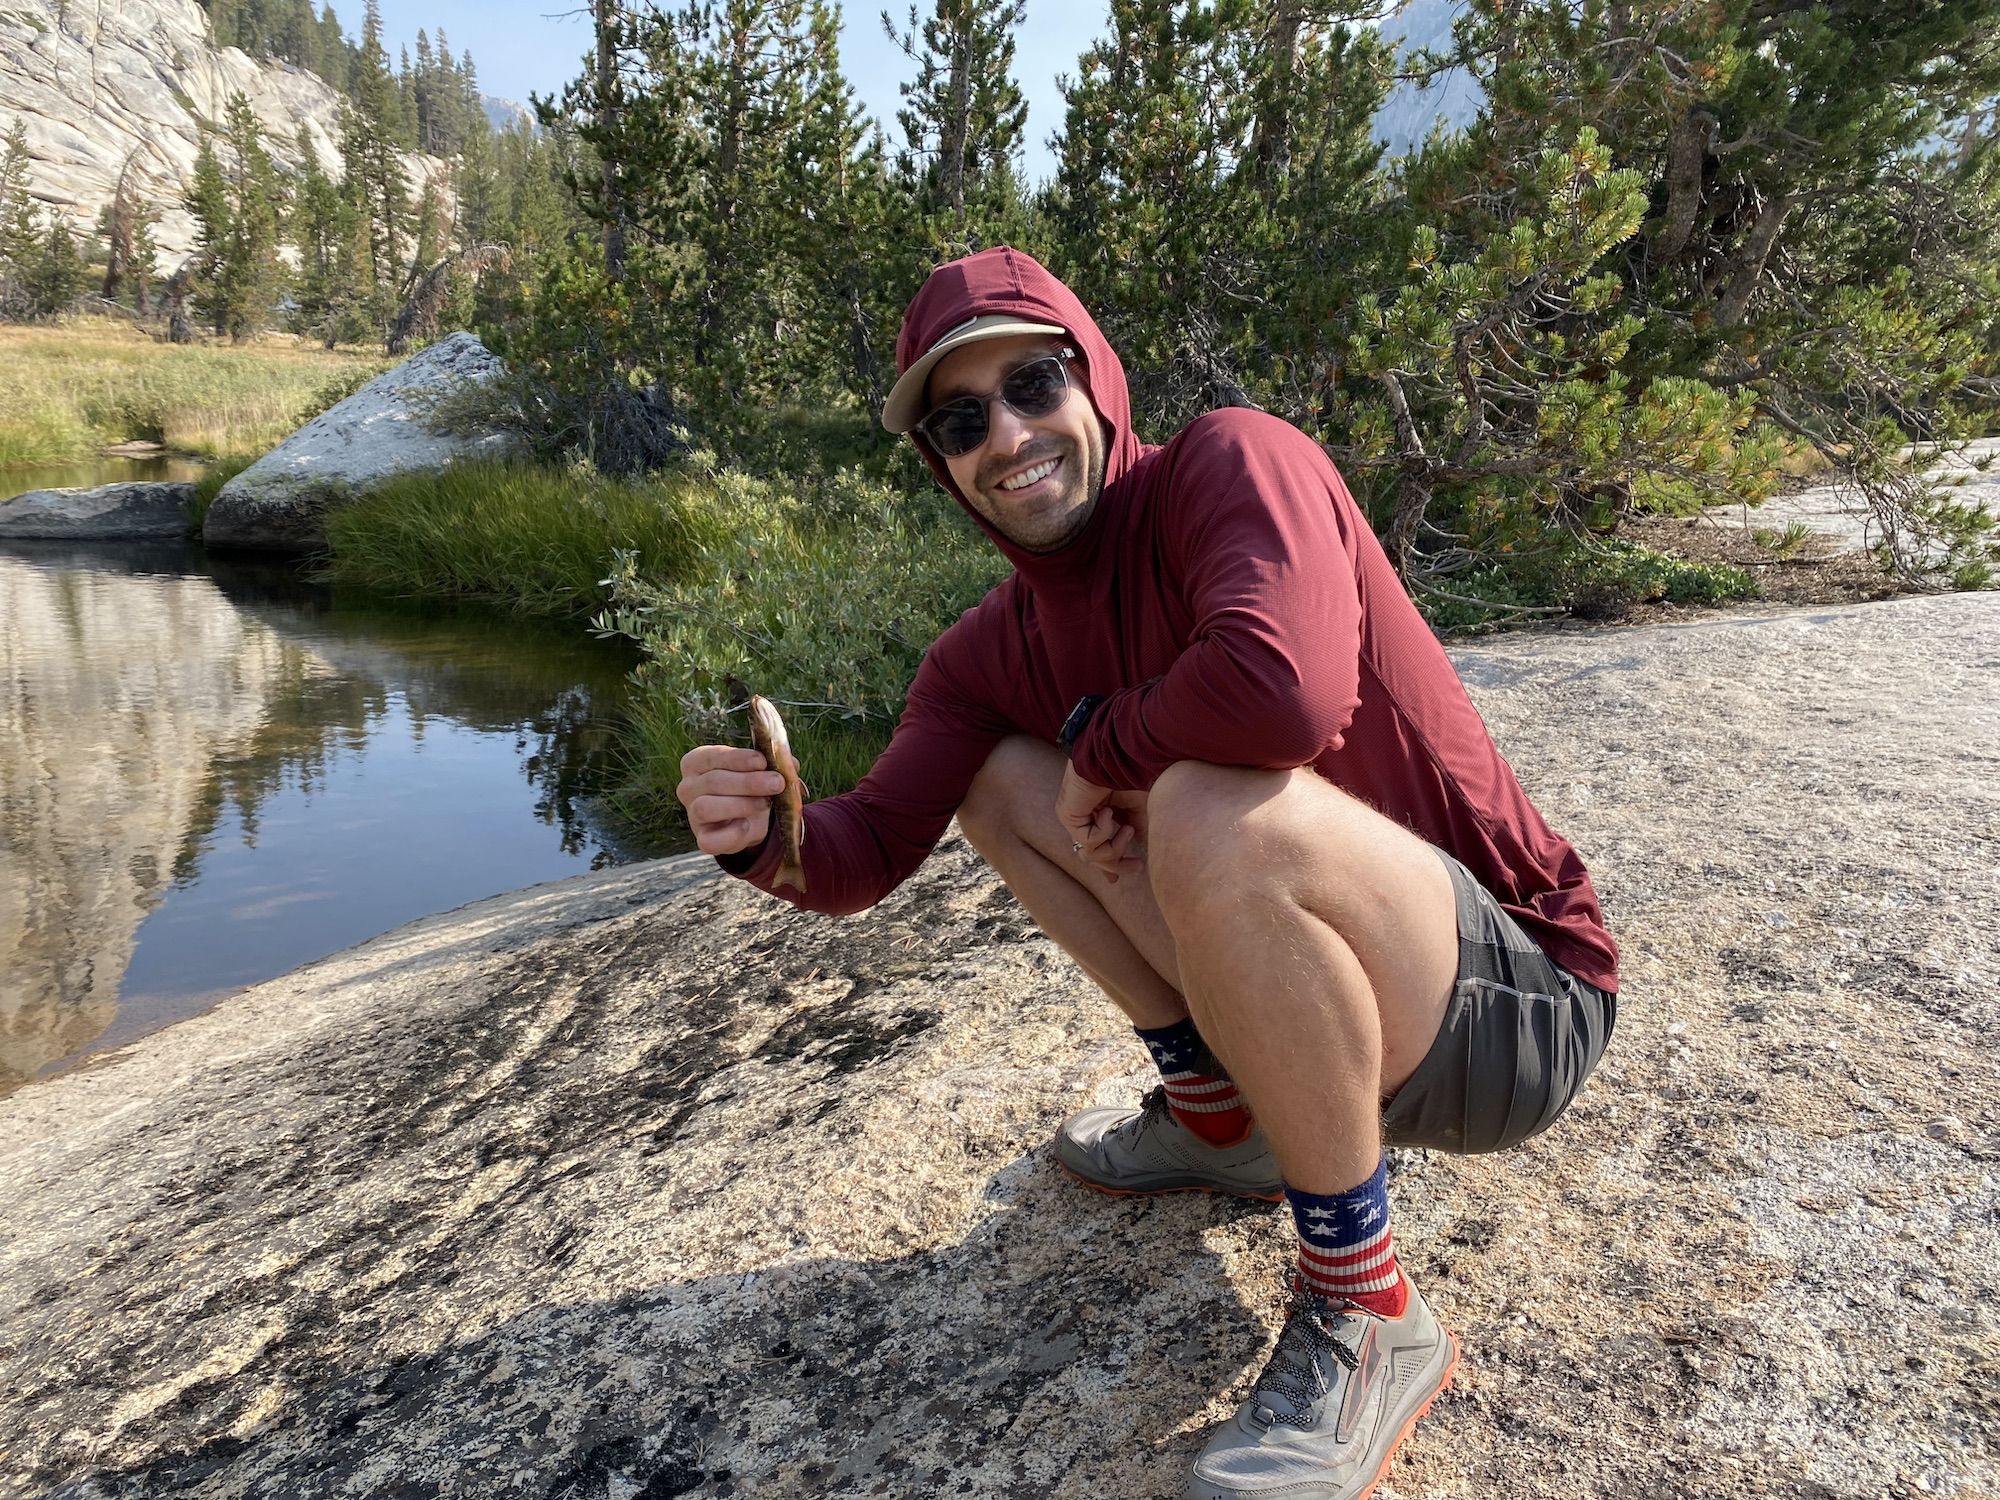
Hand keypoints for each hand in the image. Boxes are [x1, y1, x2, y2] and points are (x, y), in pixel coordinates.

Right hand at [677, 745, 784, 856]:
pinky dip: (732, 834)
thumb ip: (773, 764)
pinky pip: (710, 840)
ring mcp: (692, 815)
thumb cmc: (748, 788)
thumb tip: (791, 763)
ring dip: (740, 804)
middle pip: (713, 781)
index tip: (762, 761)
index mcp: (697, 762)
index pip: (712, 756)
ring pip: (706, 807)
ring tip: (765, 802)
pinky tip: (748, 826)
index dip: (738, 758)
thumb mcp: (760, 771)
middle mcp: (688, 787)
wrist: (745, 820)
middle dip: (748, 782)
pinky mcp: (702, 839)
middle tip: (777, 783)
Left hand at [1056, 762, 1147, 884]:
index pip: (1101, 846)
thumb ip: (1140, 830)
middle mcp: (1085, 818)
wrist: (1118, 755)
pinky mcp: (1067, 816)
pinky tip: (1108, 813)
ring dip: (1115, 847)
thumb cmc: (1130, 774)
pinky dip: (1104, 832)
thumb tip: (1146, 852)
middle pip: (1095, 857)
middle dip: (1117, 865)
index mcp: (1101, 814)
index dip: (1111, 864)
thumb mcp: (1140, 809)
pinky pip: (1088, 842)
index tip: (1123, 876)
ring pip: (1091, 856)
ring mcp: (1074, 818)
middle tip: (1137, 867)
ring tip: (1128, 830)